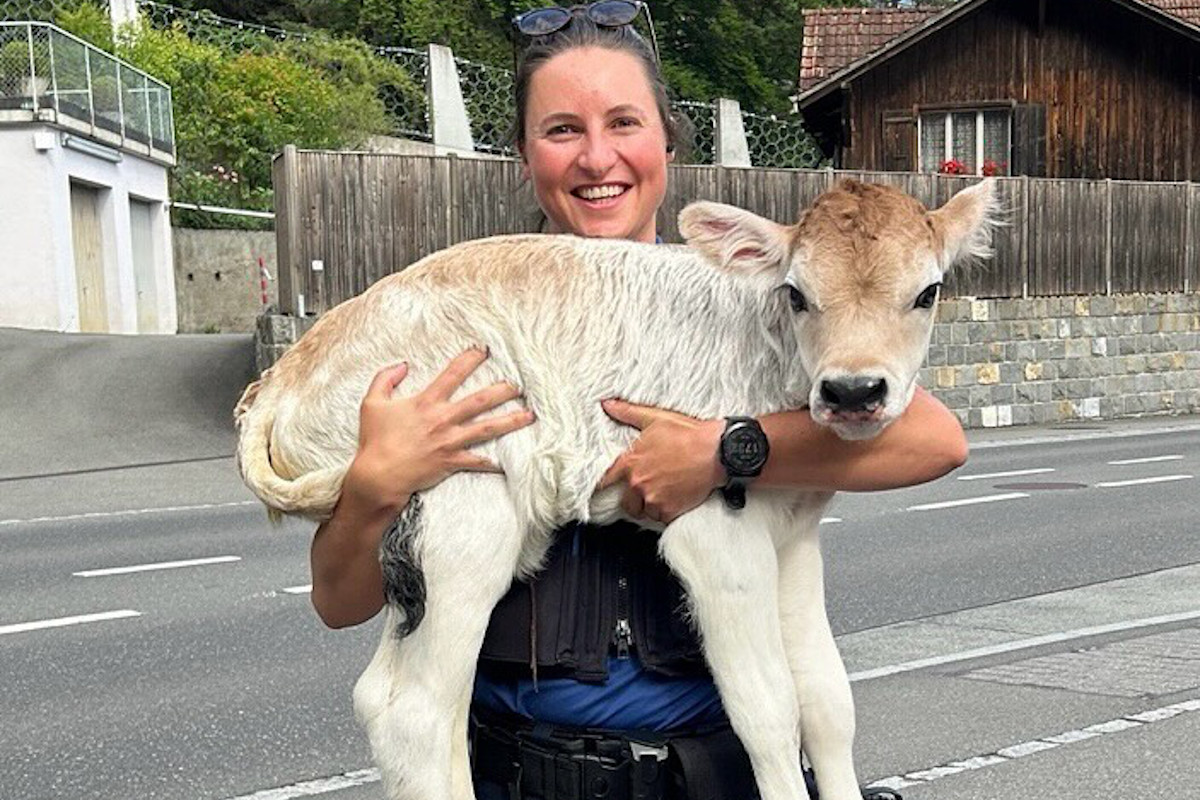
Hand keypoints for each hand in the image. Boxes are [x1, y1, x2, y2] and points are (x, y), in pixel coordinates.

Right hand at [343, 348, 534, 511]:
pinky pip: (478, 462)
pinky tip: (509, 461)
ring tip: (529, 415)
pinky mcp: (452, 461)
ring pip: (486, 428)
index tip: (484, 350)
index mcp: (426, 402)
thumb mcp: (372, 403)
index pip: (452, 374)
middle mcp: (443, 419)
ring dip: (510, 421)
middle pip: (479, 400)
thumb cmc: (375, 440)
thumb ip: (385, 379)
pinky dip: (493, 463)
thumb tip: (402, 364)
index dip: (469, 359)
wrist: (379, 475)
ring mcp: (450, 441)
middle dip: (502, 390)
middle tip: (519, 384)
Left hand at [598, 398, 724, 523]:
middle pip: (626, 502)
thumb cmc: (689, 435)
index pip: (606, 479)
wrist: (717, 452)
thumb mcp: (656, 418)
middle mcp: (638, 482)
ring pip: (645, 511)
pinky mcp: (670, 510)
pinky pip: (662, 518)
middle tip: (648, 489)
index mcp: (631, 461)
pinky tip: (677, 499)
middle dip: (635, 498)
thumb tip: (608, 404)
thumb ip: (628, 413)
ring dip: (652, 506)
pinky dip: (668, 512)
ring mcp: (653, 498)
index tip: (606, 487)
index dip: (605, 484)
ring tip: (666, 493)